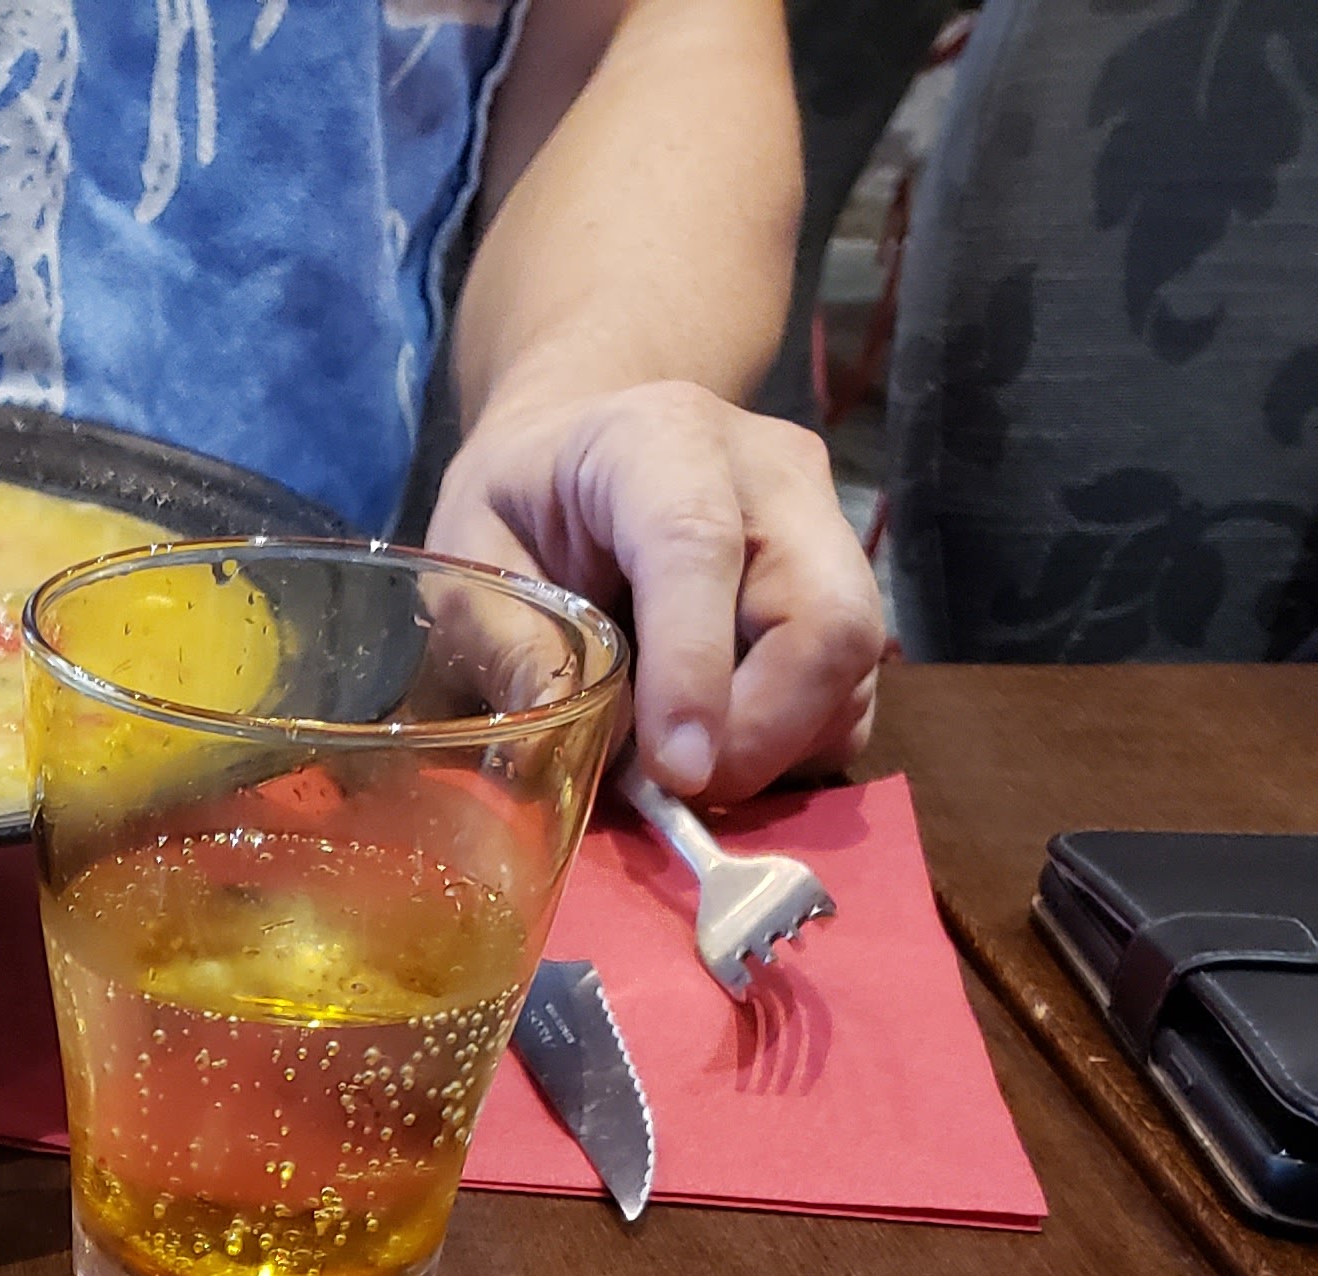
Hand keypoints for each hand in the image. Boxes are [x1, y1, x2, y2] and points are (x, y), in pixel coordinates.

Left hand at [430, 381, 888, 803]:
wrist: (581, 448)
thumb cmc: (520, 503)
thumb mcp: (471, 559)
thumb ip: (512, 647)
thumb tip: (584, 753)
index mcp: (660, 440)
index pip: (700, 546)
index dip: (693, 668)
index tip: (674, 771)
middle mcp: (770, 474)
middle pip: (825, 616)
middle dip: (759, 733)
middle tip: (674, 788)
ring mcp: (821, 529)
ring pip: (850, 666)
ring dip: (775, 749)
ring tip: (683, 767)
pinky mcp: (843, 588)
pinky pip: (851, 695)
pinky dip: (794, 749)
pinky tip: (723, 749)